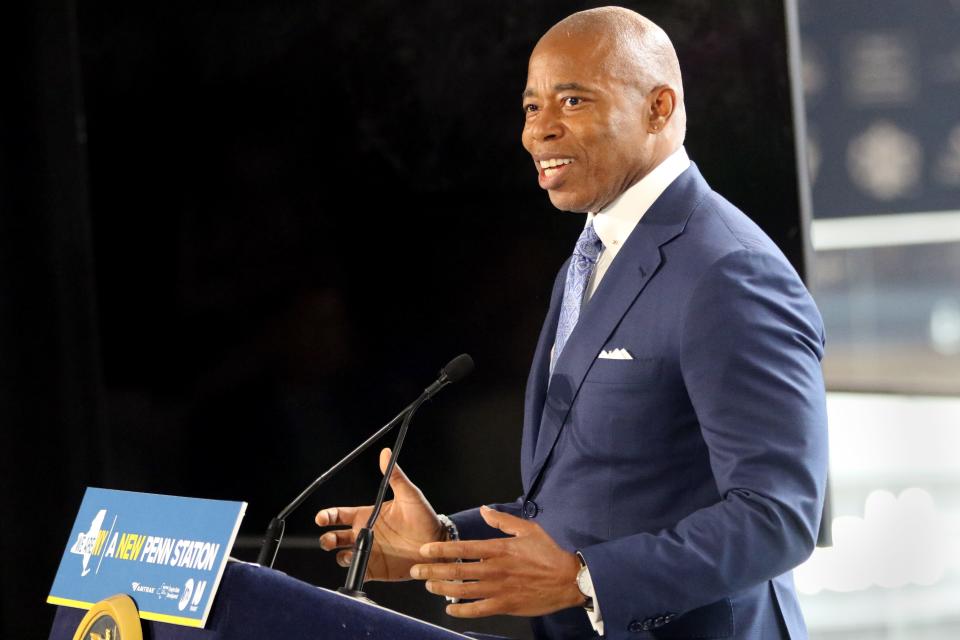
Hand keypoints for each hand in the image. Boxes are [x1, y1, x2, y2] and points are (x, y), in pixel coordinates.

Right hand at [315, 448, 444, 581]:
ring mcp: (368, 552)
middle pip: (334, 537)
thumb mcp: (409, 495)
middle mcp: (363, 534)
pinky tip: (359, 564)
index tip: (321, 518)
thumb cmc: (423, 517)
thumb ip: (395, 476)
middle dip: (327, 539)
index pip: (339, 515)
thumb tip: (385, 453)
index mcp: (366, 515)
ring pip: (342, 555)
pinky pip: (357, 572)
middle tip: (330, 540)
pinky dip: (353, 570)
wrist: (437, 543)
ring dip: (341, 555)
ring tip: (348, 553)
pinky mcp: (375, 569)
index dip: (326, 516)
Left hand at [410, 505, 583, 616]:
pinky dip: (462, 610)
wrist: (568, 579)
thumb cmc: (549, 553)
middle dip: (433, 570)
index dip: (440, 549)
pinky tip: (450, 609)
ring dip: (442, 588)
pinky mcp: (506, 605)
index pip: (463, 548)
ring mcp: (499, 588)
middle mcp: (495, 568)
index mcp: (499, 548)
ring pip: (463, 590)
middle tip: (415, 570)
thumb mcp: (528, 529)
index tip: (424, 549)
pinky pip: (478, 609)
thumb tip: (485, 510)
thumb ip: (503, 520)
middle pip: (457, 570)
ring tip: (428, 586)